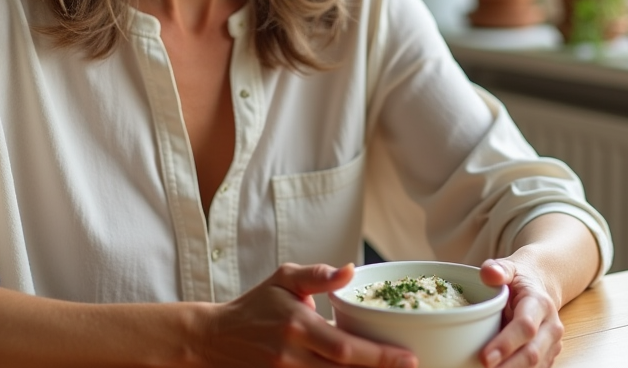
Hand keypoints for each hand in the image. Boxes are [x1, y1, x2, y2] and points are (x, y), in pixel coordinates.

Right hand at [200, 262, 417, 367]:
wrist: (215, 338)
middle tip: (412, 367)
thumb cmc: (256, 305)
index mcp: (297, 326)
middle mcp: (293, 356)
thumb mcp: (284, 279)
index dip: (379, 357)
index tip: (409, 357)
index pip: (345, 347)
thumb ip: (318, 275)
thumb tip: (351, 269)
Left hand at [477, 257, 563, 367]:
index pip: (526, 327)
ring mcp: (552, 344)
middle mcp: (551, 326)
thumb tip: (489, 273)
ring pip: (536, 366)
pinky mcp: (549, 356)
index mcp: (540, 303)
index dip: (506, 344)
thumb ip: (498, 269)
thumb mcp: (509, 268)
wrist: (540, 287)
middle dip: (508, 366)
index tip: (485, 357)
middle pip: (532, 353)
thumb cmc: (518, 280)